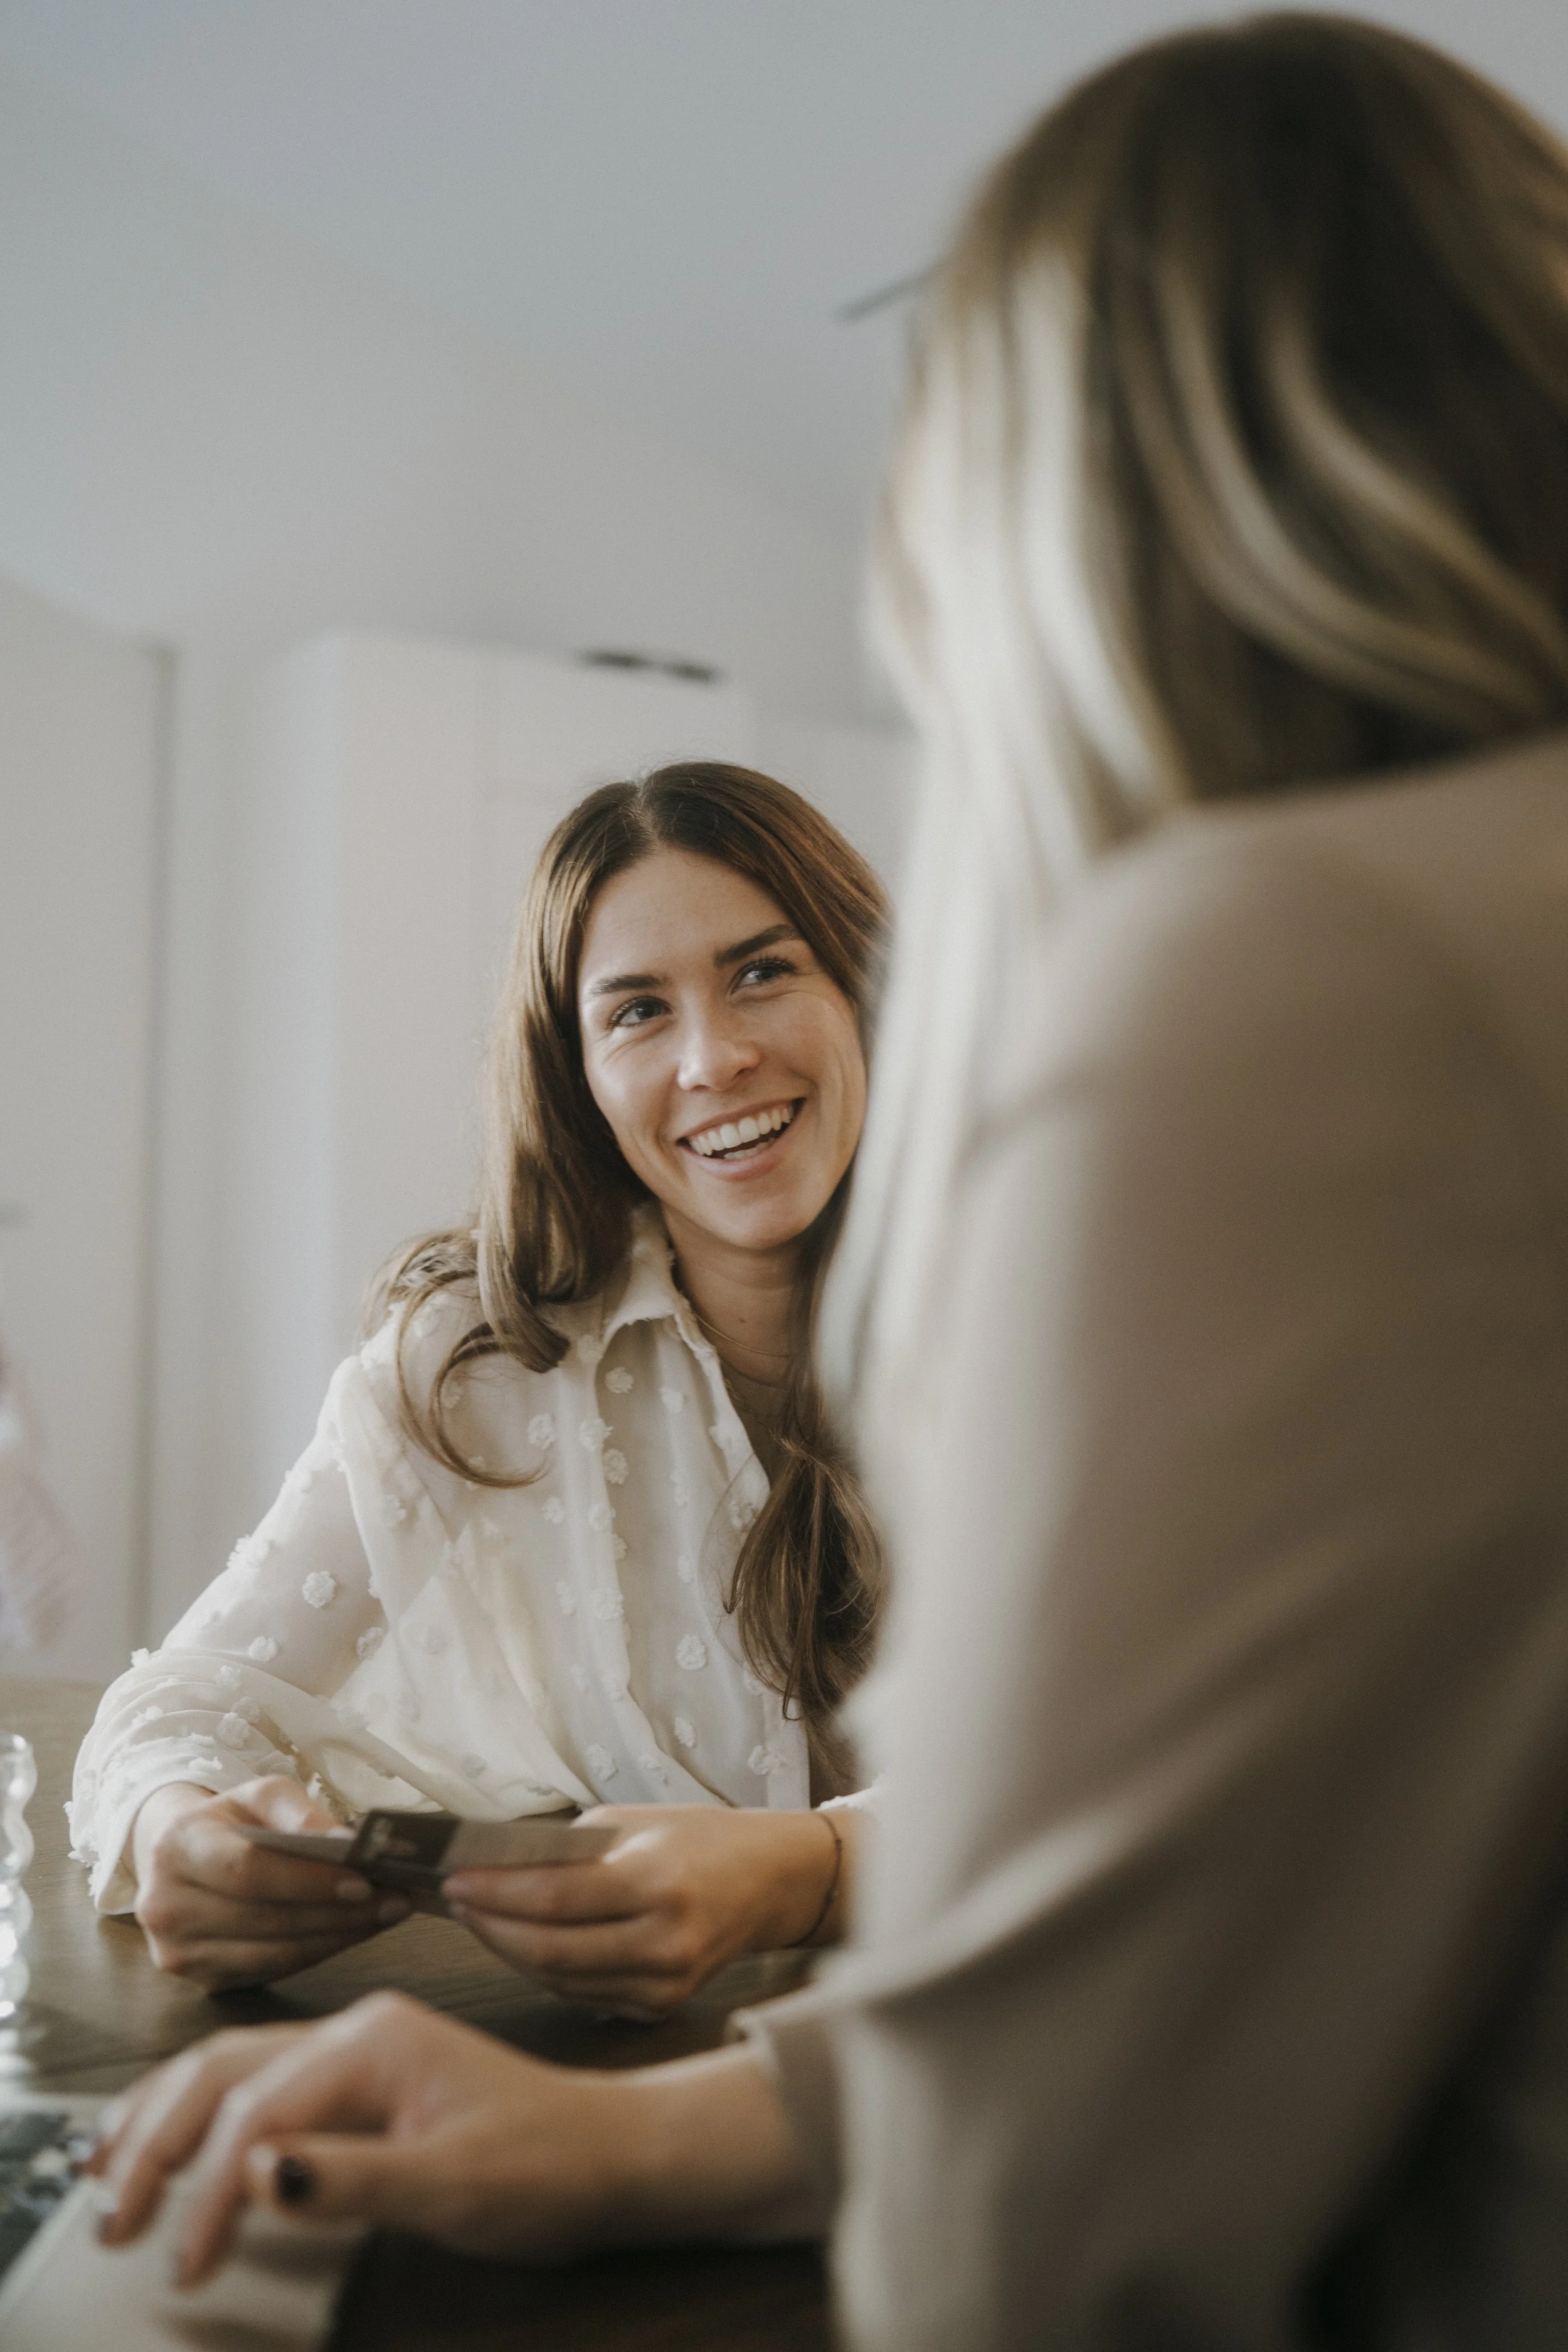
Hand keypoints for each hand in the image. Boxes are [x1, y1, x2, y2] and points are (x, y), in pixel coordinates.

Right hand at [89, 1991, 812, 2284]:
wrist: (611, 2154)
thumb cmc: (547, 2167)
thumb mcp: (455, 2183)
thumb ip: (352, 2178)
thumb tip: (253, 2174)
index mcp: (373, 2039)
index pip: (258, 2110)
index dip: (207, 2189)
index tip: (186, 2261)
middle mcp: (356, 2029)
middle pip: (224, 2068)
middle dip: (158, 2138)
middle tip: (112, 2215)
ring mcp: (356, 2049)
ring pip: (232, 2067)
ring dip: (167, 2118)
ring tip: (110, 2172)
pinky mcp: (360, 2080)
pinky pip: (261, 2084)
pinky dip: (205, 2116)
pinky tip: (180, 2146)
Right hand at [130, 1778, 410, 1988]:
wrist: (181, 1857)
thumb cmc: (230, 1822)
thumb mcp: (260, 1796)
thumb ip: (300, 1814)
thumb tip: (346, 1843)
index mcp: (176, 1848)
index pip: (247, 1870)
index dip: (308, 1880)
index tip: (365, 1878)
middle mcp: (166, 1907)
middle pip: (264, 1918)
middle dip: (337, 1911)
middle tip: (394, 1899)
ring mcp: (179, 1953)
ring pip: (272, 1954)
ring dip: (337, 1936)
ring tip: (387, 1913)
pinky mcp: (202, 1980)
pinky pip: (271, 1971)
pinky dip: (319, 1953)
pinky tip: (354, 1931)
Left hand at [444, 1803, 851, 2014]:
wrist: (769, 1882)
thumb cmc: (697, 1840)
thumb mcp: (631, 1823)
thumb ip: (566, 1850)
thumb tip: (490, 1868)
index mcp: (658, 1883)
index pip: (554, 1899)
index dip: (494, 1893)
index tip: (452, 1879)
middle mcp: (664, 1942)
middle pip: (548, 1950)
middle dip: (489, 1926)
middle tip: (456, 1900)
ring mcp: (664, 1984)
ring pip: (558, 1979)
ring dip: (508, 1950)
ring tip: (480, 1917)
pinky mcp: (659, 2006)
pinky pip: (582, 1993)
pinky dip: (545, 1969)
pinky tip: (522, 1942)